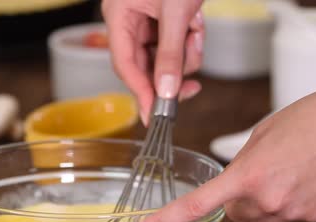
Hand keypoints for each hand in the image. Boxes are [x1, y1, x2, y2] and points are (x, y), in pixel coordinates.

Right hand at [101, 0, 203, 124]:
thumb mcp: (177, 13)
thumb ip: (170, 54)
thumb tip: (166, 91)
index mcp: (118, 15)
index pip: (125, 65)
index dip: (140, 93)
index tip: (154, 115)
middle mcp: (128, 21)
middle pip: (145, 65)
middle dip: (171, 71)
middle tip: (190, 88)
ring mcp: (146, 21)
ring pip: (163, 57)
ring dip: (186, 52)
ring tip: (196, 30)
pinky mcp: (163, 20)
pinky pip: (175, 44)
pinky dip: (190, 40)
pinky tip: (197, 23)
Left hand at [128, 65, 315, 221]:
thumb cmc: (310, 117)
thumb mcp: (261, 134)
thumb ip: (240, 164)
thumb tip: (235, 183)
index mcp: (247, 174)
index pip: (197, 205)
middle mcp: (267, 199)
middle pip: (234, 213)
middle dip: (238, 198)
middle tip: (260, 171)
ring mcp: (293, 211)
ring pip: (261, 217)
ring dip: (264, 200)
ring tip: (288, 169)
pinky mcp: (314, 216)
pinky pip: (287, 215)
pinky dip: (290, 201)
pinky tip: (305, 177)